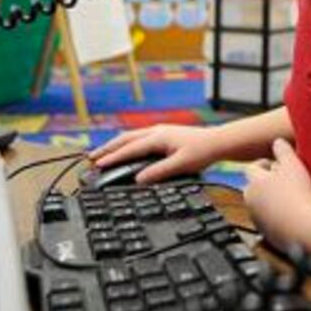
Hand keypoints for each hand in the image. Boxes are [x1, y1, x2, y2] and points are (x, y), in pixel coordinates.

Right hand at [87, 124, 220, 183]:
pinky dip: (127, 144)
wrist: (219, 141)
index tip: (98, 165)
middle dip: (108, 148)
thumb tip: (139, 179)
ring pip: (132, 137)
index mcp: (158, 137)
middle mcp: (156, 131)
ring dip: (116, 145)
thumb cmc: (203, 151)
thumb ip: (159, 172)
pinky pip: (139, 138)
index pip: (130, 149)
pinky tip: (126, 151)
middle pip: (126, 139)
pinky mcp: (165, 135)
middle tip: (91, 158)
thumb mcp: (181, 164)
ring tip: (103, 154)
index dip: (113, 158)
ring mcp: (160, 132)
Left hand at [243, 138, 310, 252]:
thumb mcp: (293, 165)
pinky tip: (293, 212)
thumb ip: (283, 150)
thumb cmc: (299, 193)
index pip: (252, 168)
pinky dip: (277, 215)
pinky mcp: (266, 233)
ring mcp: (257, 219)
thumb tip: (277, 142)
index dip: (265, 164)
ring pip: (261, 204)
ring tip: (291, 196)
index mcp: (253, 183)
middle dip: (267, 182)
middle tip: (286, 180)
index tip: (278, 165)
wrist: (304, 229)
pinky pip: (269, 219)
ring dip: (272, 199)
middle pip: (254, 187)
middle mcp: (251, 202)